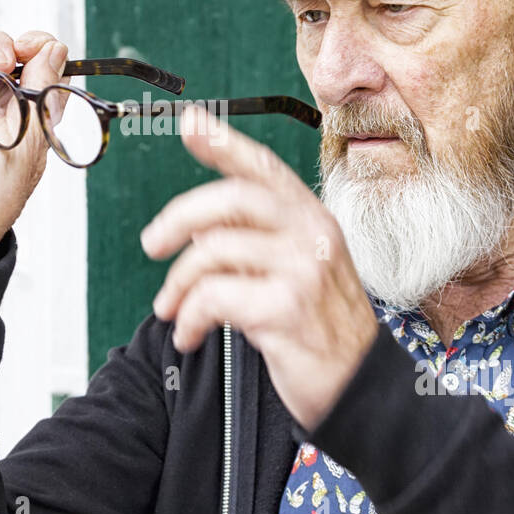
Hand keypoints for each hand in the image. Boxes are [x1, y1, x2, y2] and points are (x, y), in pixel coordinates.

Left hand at [139, 104, 379, 432]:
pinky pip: (213, 297)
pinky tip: (190, 335)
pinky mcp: (287, 308)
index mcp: (313, 219)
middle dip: (178, 218)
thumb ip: (258, 242)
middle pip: (229, 199)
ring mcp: (303, 270)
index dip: (224, 143)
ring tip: (171, 311)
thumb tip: (195, 230)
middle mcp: (312, 234)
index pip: (264, 169)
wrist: (361, 391)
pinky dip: (189, 318)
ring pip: (212, 251)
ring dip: (177, 284)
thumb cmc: (322, 330)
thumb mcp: (300, 271)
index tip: (189, 122)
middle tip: (151, 244)